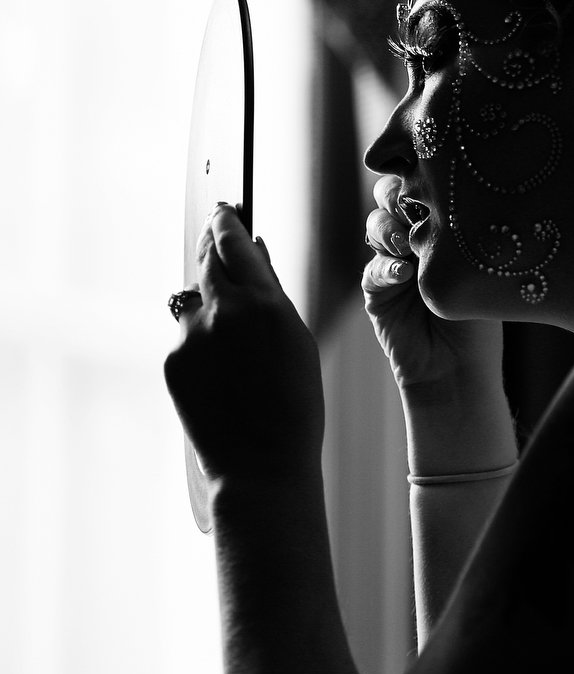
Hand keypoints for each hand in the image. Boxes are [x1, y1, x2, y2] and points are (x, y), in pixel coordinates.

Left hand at [164, 204, 322, 482]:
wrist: (260, 464)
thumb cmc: (295, 406)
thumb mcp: (299, 341)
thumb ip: (274, 293)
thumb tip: (257, 252)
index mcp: (264, 303)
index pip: (233, 242)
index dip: (226, 222)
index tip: (224, 209)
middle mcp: (222, 312)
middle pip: (206, 260)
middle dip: (212, 247)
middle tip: (217, 236)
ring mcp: (192, 337)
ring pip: (194, 298)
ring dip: (208, 298)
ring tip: (231, 324)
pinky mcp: (173, 361)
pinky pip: (186, 335)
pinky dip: (201, 338)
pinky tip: (223, 367)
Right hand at [363, 175, 514, 472]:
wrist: (463, 368)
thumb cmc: (484, 315)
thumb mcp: (483, 267)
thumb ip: (466, 232)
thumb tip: (462, 193)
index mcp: (442, 222)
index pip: (422, 180)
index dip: (419, 170)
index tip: (432, 171)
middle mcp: (414, 235)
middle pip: (389, 193)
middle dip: (396, 192)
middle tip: (415, 207)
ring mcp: (392, 260)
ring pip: (376, 226)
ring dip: (390, 230)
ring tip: (409, 246)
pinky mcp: (376, 290)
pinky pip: (371, 268)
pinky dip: (385, 267)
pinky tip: (403, 274)